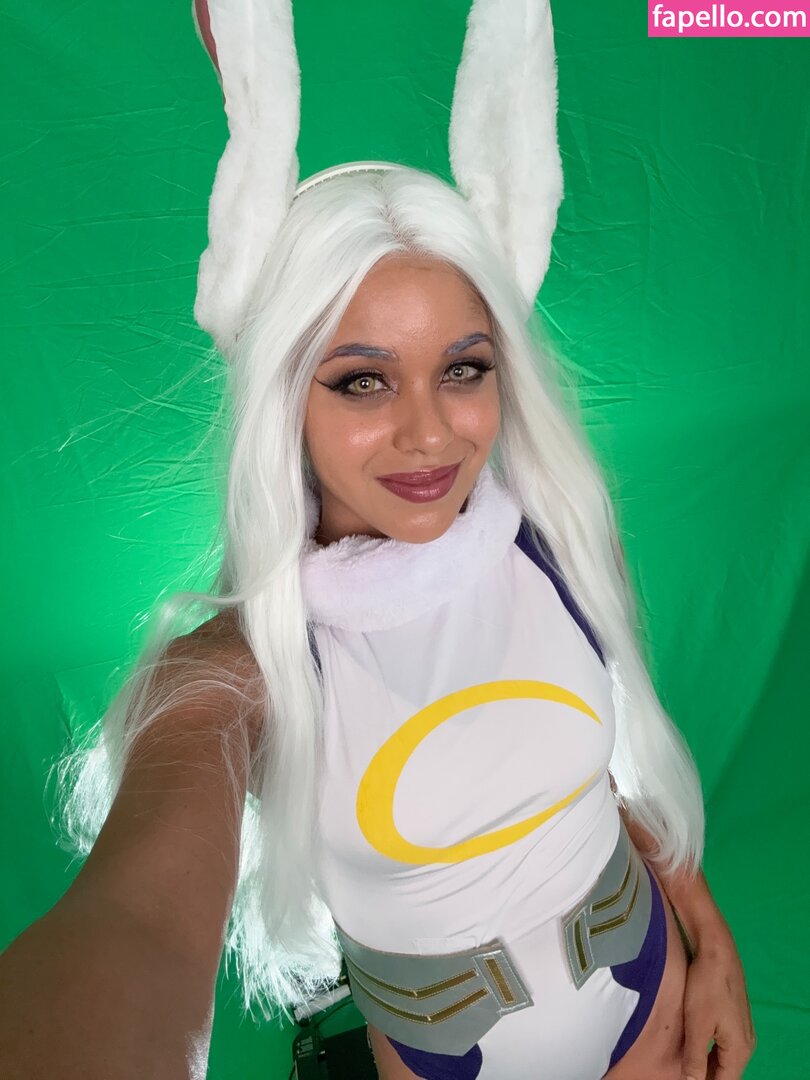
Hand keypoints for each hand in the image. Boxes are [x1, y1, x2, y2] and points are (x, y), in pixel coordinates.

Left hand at [680, 920, 755, 1079]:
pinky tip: (693, 1047)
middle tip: (681, 1074)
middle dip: (706, 1076)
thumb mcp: (697, 1025)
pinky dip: (710, 1050)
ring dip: (707, 1064)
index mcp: (740, 1050)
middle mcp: (746, 1043)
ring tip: (684, 1065)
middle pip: (726, 1072)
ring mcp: (742, 1029)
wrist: (716, 950)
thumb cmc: (706, 987)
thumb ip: (694, 1058)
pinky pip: (724, 1044)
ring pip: (724, 1058)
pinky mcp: (735, 1017)